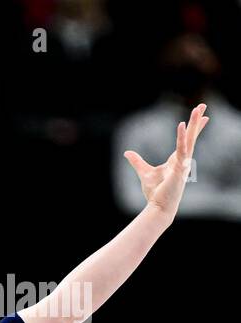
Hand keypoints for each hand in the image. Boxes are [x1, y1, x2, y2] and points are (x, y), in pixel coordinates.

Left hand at [123, 102, 208, 217]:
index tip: (204, 116)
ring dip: (194, 124)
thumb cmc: (155, 192)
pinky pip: (181, 150)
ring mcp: (183, 164)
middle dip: (197, 121)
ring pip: (190, 140)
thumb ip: (137, 161)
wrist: (158, 207)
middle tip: (203, 105)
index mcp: (177, 160)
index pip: (187, 140)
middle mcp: (183, 160)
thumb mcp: (144, 172)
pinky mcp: (180, 169)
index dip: (193, 128)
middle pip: (191, 136)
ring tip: (198, 109)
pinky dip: (181, 138)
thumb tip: (127, 153)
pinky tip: (181, 125)